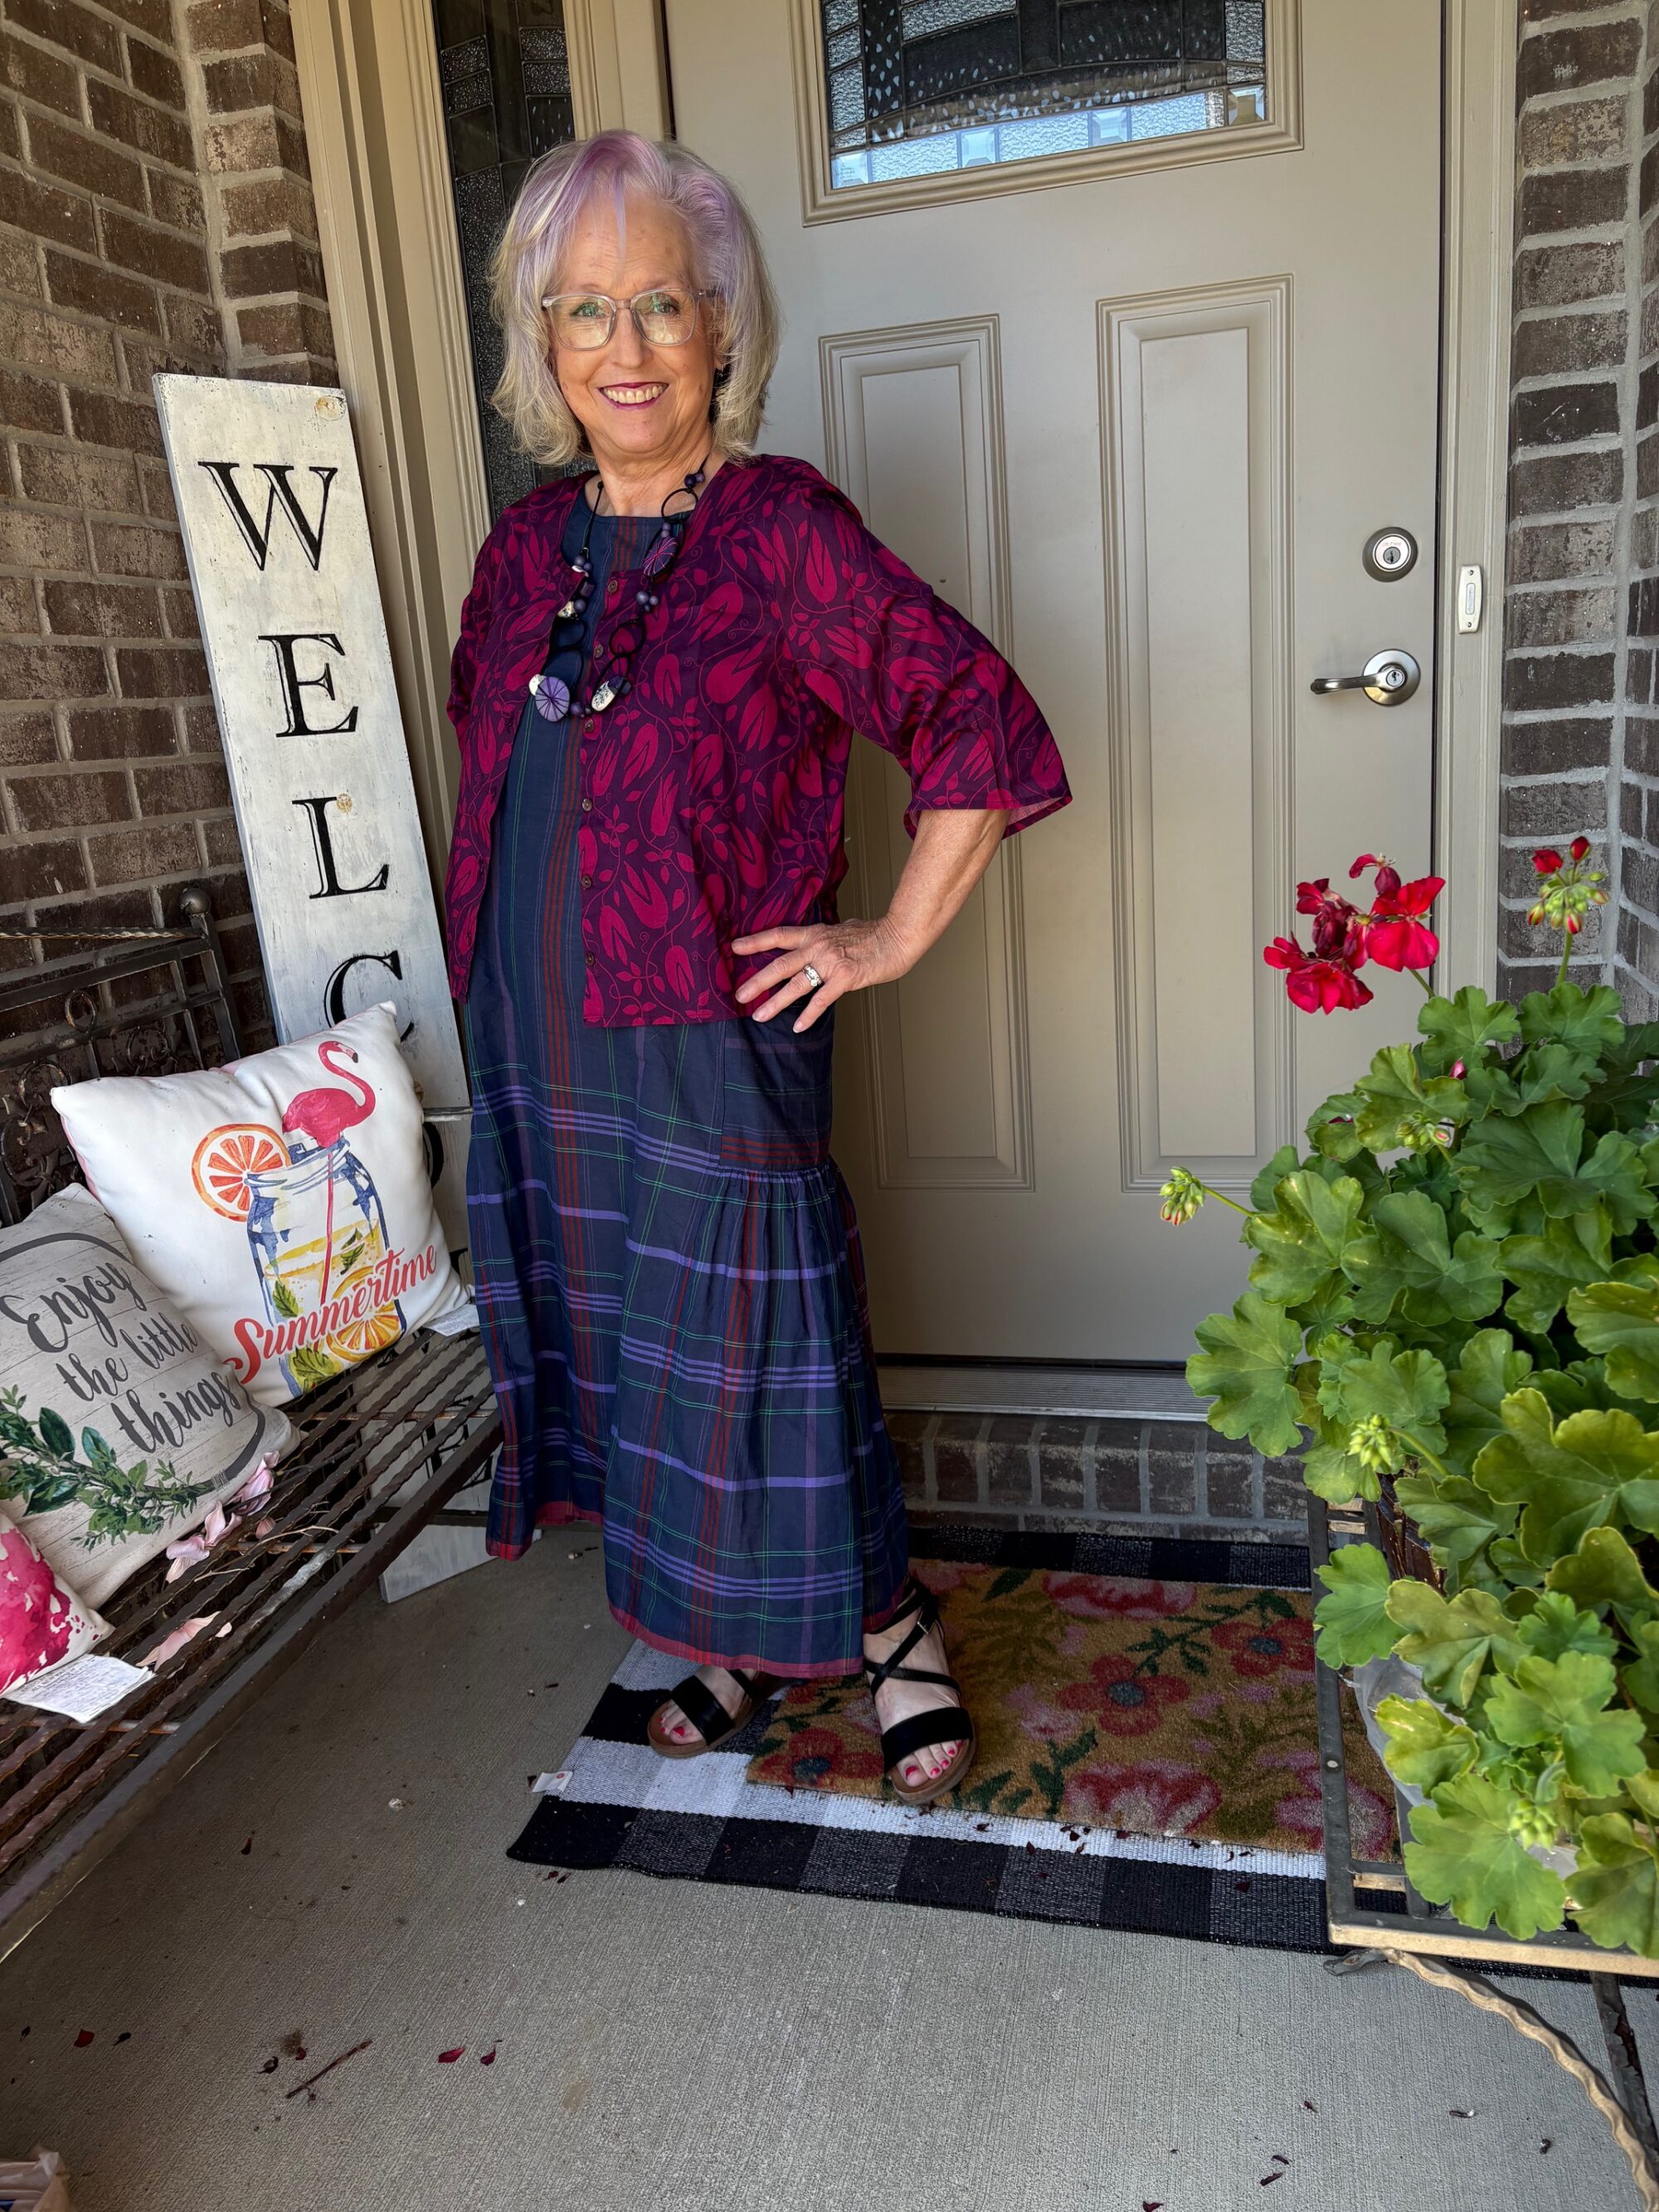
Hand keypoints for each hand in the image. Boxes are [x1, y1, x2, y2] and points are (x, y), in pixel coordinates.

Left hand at [731, 916, 915, 1029]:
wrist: (897, 936)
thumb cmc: (874, 934)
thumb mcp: (843, 928)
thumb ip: (829, 935)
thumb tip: (824, 935)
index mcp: (815, 933)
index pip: (779, 935)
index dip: (755, 941)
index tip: (734, 947)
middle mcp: (818, 946)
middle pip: (780, 964)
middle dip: (757, 981)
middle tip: (739, 995)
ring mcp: (830, 962)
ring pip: (796, 984)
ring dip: (776, 1002)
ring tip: (759, 1015)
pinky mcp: (845, 978)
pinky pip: (821, 1000)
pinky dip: (808, 1015)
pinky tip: (797, 1027)